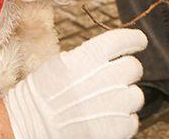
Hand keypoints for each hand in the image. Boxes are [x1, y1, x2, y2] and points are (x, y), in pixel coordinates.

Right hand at [5, 28, 146, 138]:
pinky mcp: (116, 128)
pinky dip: (123, 121)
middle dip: (126, 72)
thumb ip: (89, 57)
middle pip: (134, 67)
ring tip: (107, 103)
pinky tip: (106, 119)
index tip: (139, 41)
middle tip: (114, 80)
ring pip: (136, 95)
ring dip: (126, 98)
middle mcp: (106, 77)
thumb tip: (111, 56)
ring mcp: (113, 104)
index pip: (123, 40)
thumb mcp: (62, 63)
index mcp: (90, 56)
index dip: (134, 39)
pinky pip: (132, 121)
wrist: (29, 122)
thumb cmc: (41, 93)